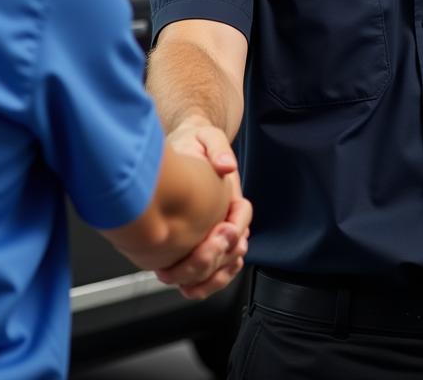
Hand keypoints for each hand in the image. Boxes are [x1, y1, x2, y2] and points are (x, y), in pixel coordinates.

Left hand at [155, 119, 252, 298]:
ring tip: (187, 281)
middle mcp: (226, 220)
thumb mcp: (206, 137)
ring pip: (222, 267)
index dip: (235, 228)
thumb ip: (218, 148)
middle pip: (234, 249)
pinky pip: (205, 272)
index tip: (222, 231)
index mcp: (233, 197)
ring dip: (208, 277)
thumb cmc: (195, 143)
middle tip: (198, 257)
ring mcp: (213, 236)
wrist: (180, 150)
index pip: (242, 217)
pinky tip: (183, 286)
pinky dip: (198, 283)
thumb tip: (226, 165)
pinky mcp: (196, 246)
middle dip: (218, 257)